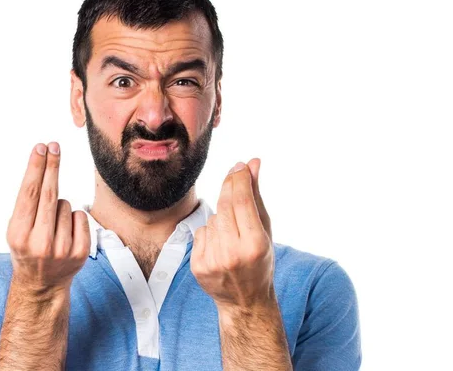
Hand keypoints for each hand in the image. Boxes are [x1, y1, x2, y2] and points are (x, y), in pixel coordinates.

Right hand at [6, 142, 90, 294]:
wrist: (42, 285)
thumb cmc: (28, 248)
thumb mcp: (16, 230)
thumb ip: (27, 204)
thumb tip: (43, 166)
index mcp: (19, 235)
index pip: (29, 194)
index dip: (36, 168)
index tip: (41, 148)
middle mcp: (40, 242)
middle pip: (49, 193)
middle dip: (51, 166)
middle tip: (54, 146)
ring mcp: (62, 249)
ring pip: (66, 204)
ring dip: (60, 208)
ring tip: (51, 227)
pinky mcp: (81, 252)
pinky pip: (80, 216)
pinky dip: (74, 219)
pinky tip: (65, 233)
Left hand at [191, 158, 273, 308]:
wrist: (245, 301)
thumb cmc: (259, 260)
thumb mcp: (265, 230)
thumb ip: (256, 195)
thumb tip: (253, 163)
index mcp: (255, 245)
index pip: (241, 201)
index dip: (239, 179)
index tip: (239, 166)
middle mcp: (233, 253)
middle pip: (224, 206)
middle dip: (229, 186)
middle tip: (234, 173)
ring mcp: (213, 260)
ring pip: (213, 219)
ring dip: (222, 216)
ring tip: (233, 232)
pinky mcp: (198, 265)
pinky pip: (201, 232)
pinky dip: (210, 232)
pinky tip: (220, 245)